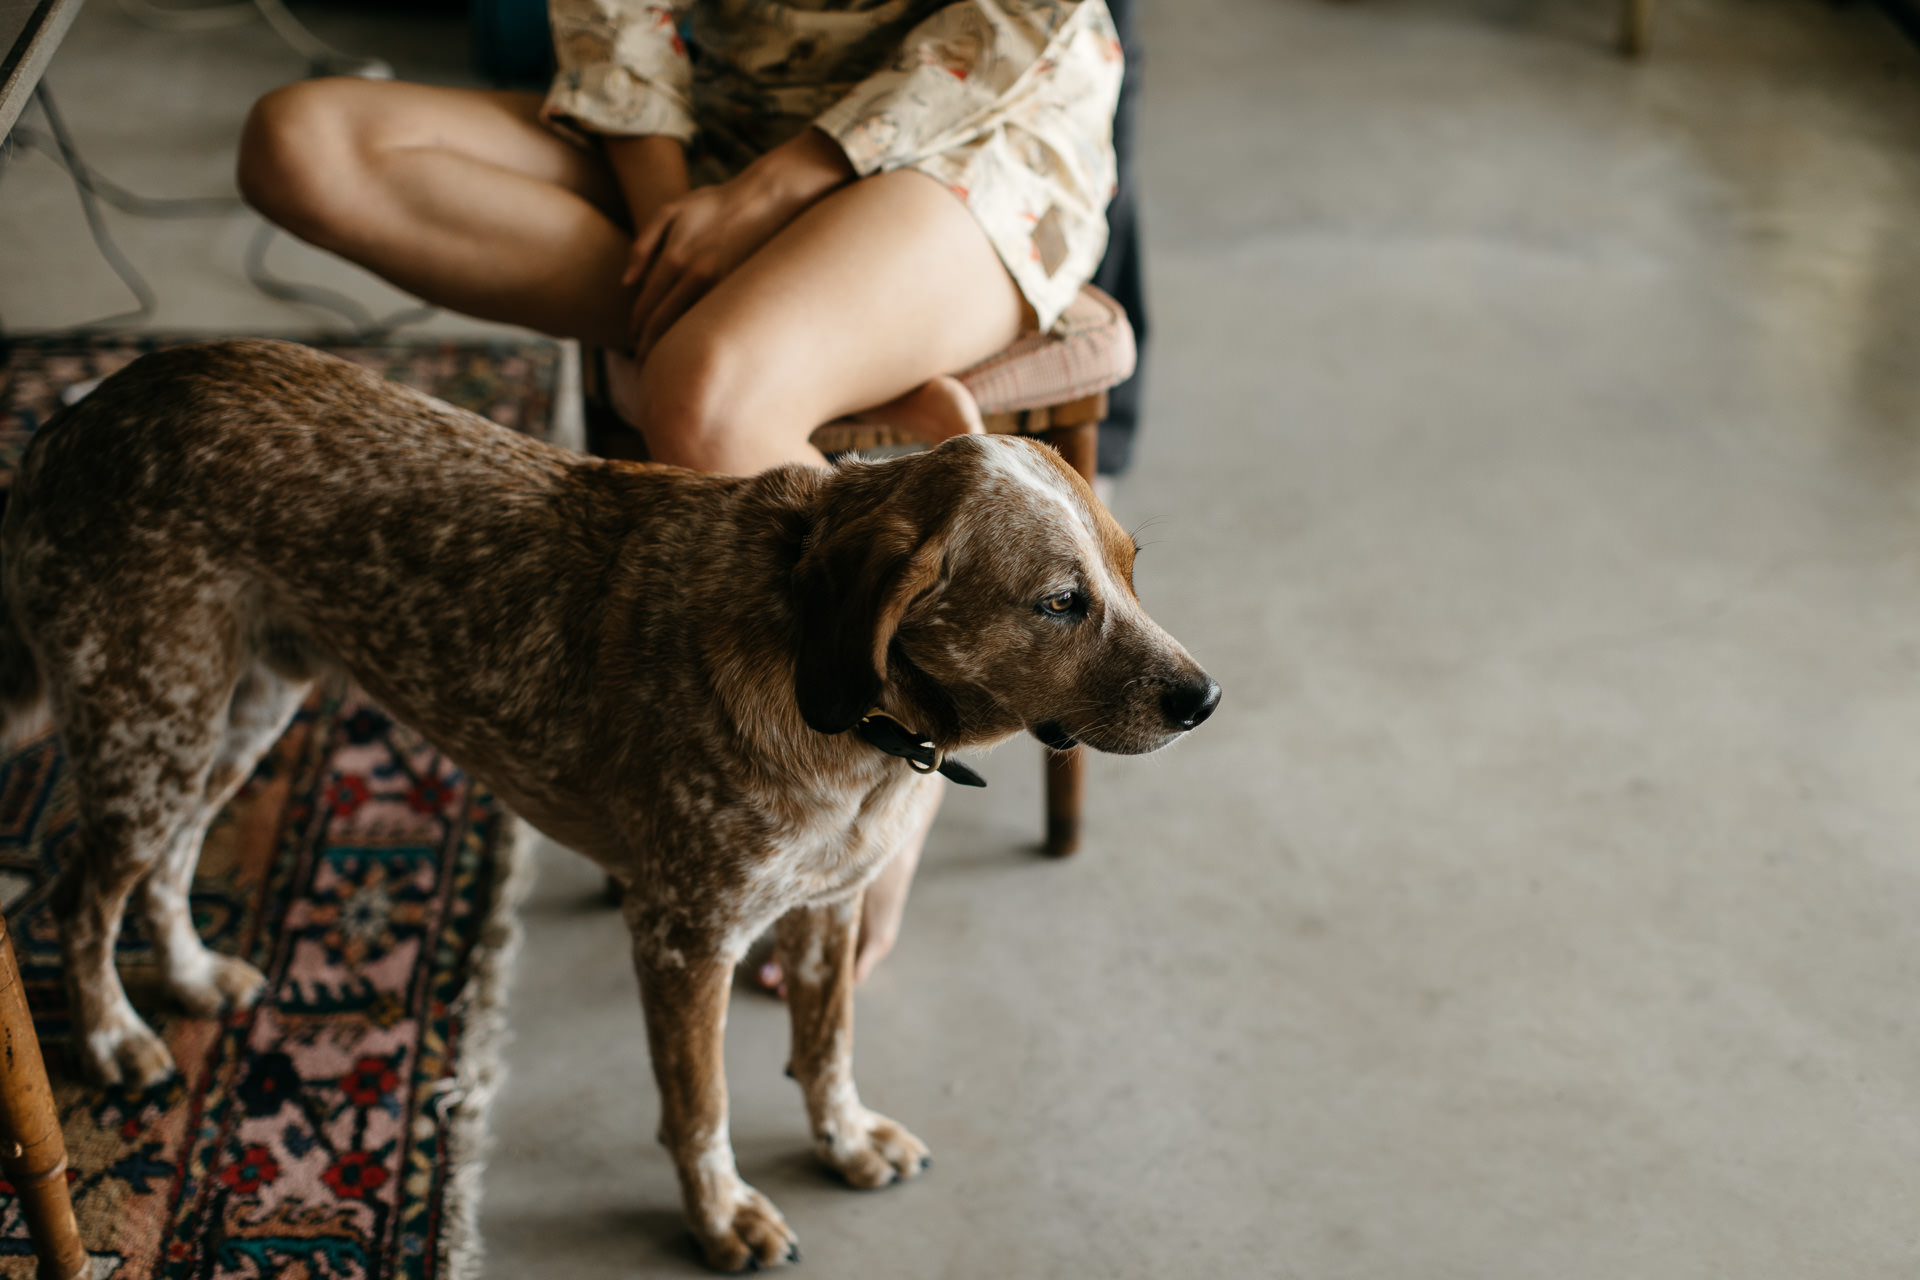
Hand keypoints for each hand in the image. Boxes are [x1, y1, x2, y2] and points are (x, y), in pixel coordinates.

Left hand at [624, 128, 854, 356]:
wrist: (767, 197)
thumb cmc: (717, 202)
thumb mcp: (671, 210)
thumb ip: (643, 244)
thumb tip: (627, 283)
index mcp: (675, 257)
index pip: (647, 307)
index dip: (637, 330)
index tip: (634, 343)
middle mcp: (696, 275)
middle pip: (664, 325)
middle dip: (650, 348)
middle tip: (645, 365)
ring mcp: (722, 286)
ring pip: (690, 329)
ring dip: (676, 348)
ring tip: (669, 362)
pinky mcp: (743, 290)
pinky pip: (717, 321)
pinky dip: (703, 336)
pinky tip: (700, 345)